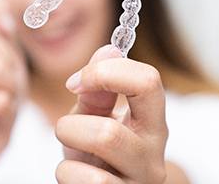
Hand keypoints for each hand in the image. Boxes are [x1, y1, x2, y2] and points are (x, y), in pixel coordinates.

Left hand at [55, 45, 167, 183]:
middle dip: (72, 125)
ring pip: (97, 156)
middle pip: (110, 130)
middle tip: (66, 128)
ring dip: (69, 146)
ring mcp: (139, 183)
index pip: (148, 81)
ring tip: (71, 152)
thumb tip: (109, 49)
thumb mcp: (96, 116)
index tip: (75, 83)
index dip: (104, 73)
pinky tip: (74, 175)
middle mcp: (152, 155)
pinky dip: (66, 174)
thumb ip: (99, 87)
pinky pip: (84, 182)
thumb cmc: (99, 151)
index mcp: (151, 122)